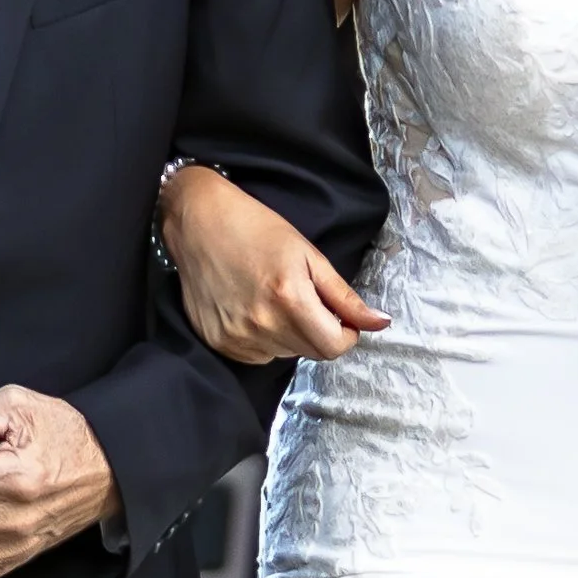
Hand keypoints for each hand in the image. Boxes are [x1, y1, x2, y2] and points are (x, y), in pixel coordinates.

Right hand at [158, 164, 386, 362]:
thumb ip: (345, 296)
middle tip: (304, 299)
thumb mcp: (309, 255)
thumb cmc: (255, 228)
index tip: (340, 317)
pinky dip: (263, 338)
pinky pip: (257, 355)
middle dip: (318, 331)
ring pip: (284, 354)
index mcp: (289, 300)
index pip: (334, 347)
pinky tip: (251, 308)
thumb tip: (380, 323)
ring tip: (271, 298)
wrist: (197, 222)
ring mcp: (237, 338)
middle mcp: (262, 325)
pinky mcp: (218, 342)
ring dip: (289, 334)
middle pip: (310, 353)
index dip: (345, 334)